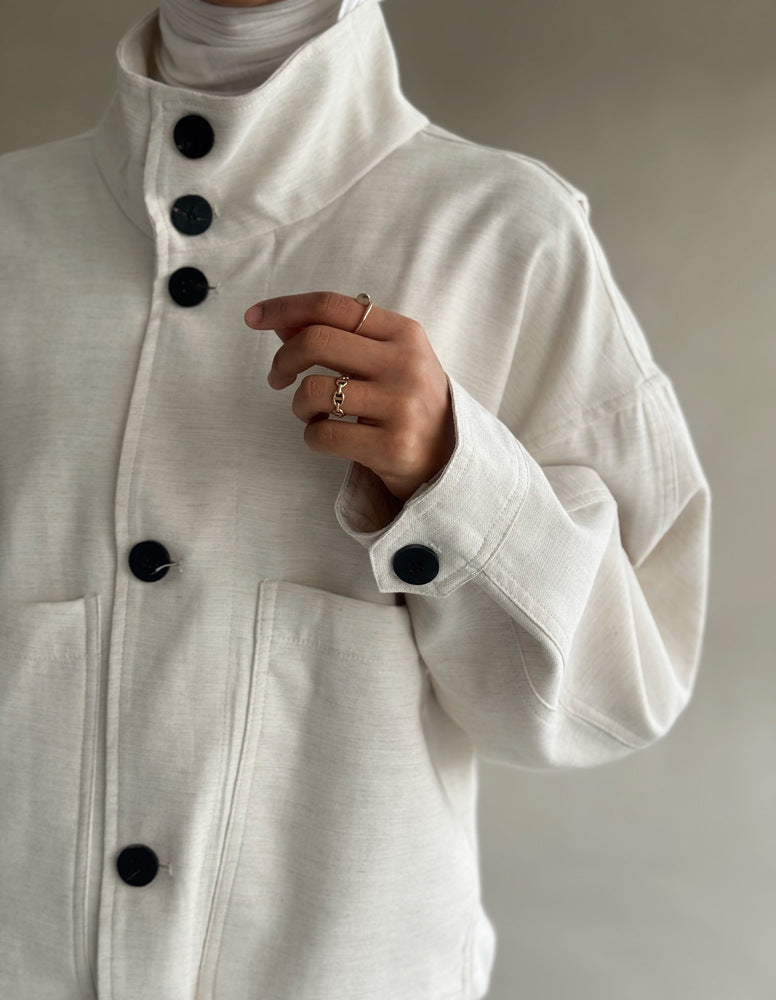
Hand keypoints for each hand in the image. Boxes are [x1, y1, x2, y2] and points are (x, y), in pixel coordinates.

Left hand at [244, 290, 455, 503]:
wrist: (451, 459)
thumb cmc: (408, 402)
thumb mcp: (384, 360)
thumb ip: (339, 338)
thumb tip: (282, 322)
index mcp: (404, 333)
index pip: (333, 306)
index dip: (286, 308)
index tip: (254, 318)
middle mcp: (406, 364)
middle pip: (316, 341)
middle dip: (283, 359)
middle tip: (277, 377)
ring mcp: (401, 406)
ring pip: (314, 391)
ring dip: (297, 405)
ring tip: (310, 413)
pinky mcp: (392, 447)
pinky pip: (323, 435)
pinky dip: (311, 436)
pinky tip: (327, 436)